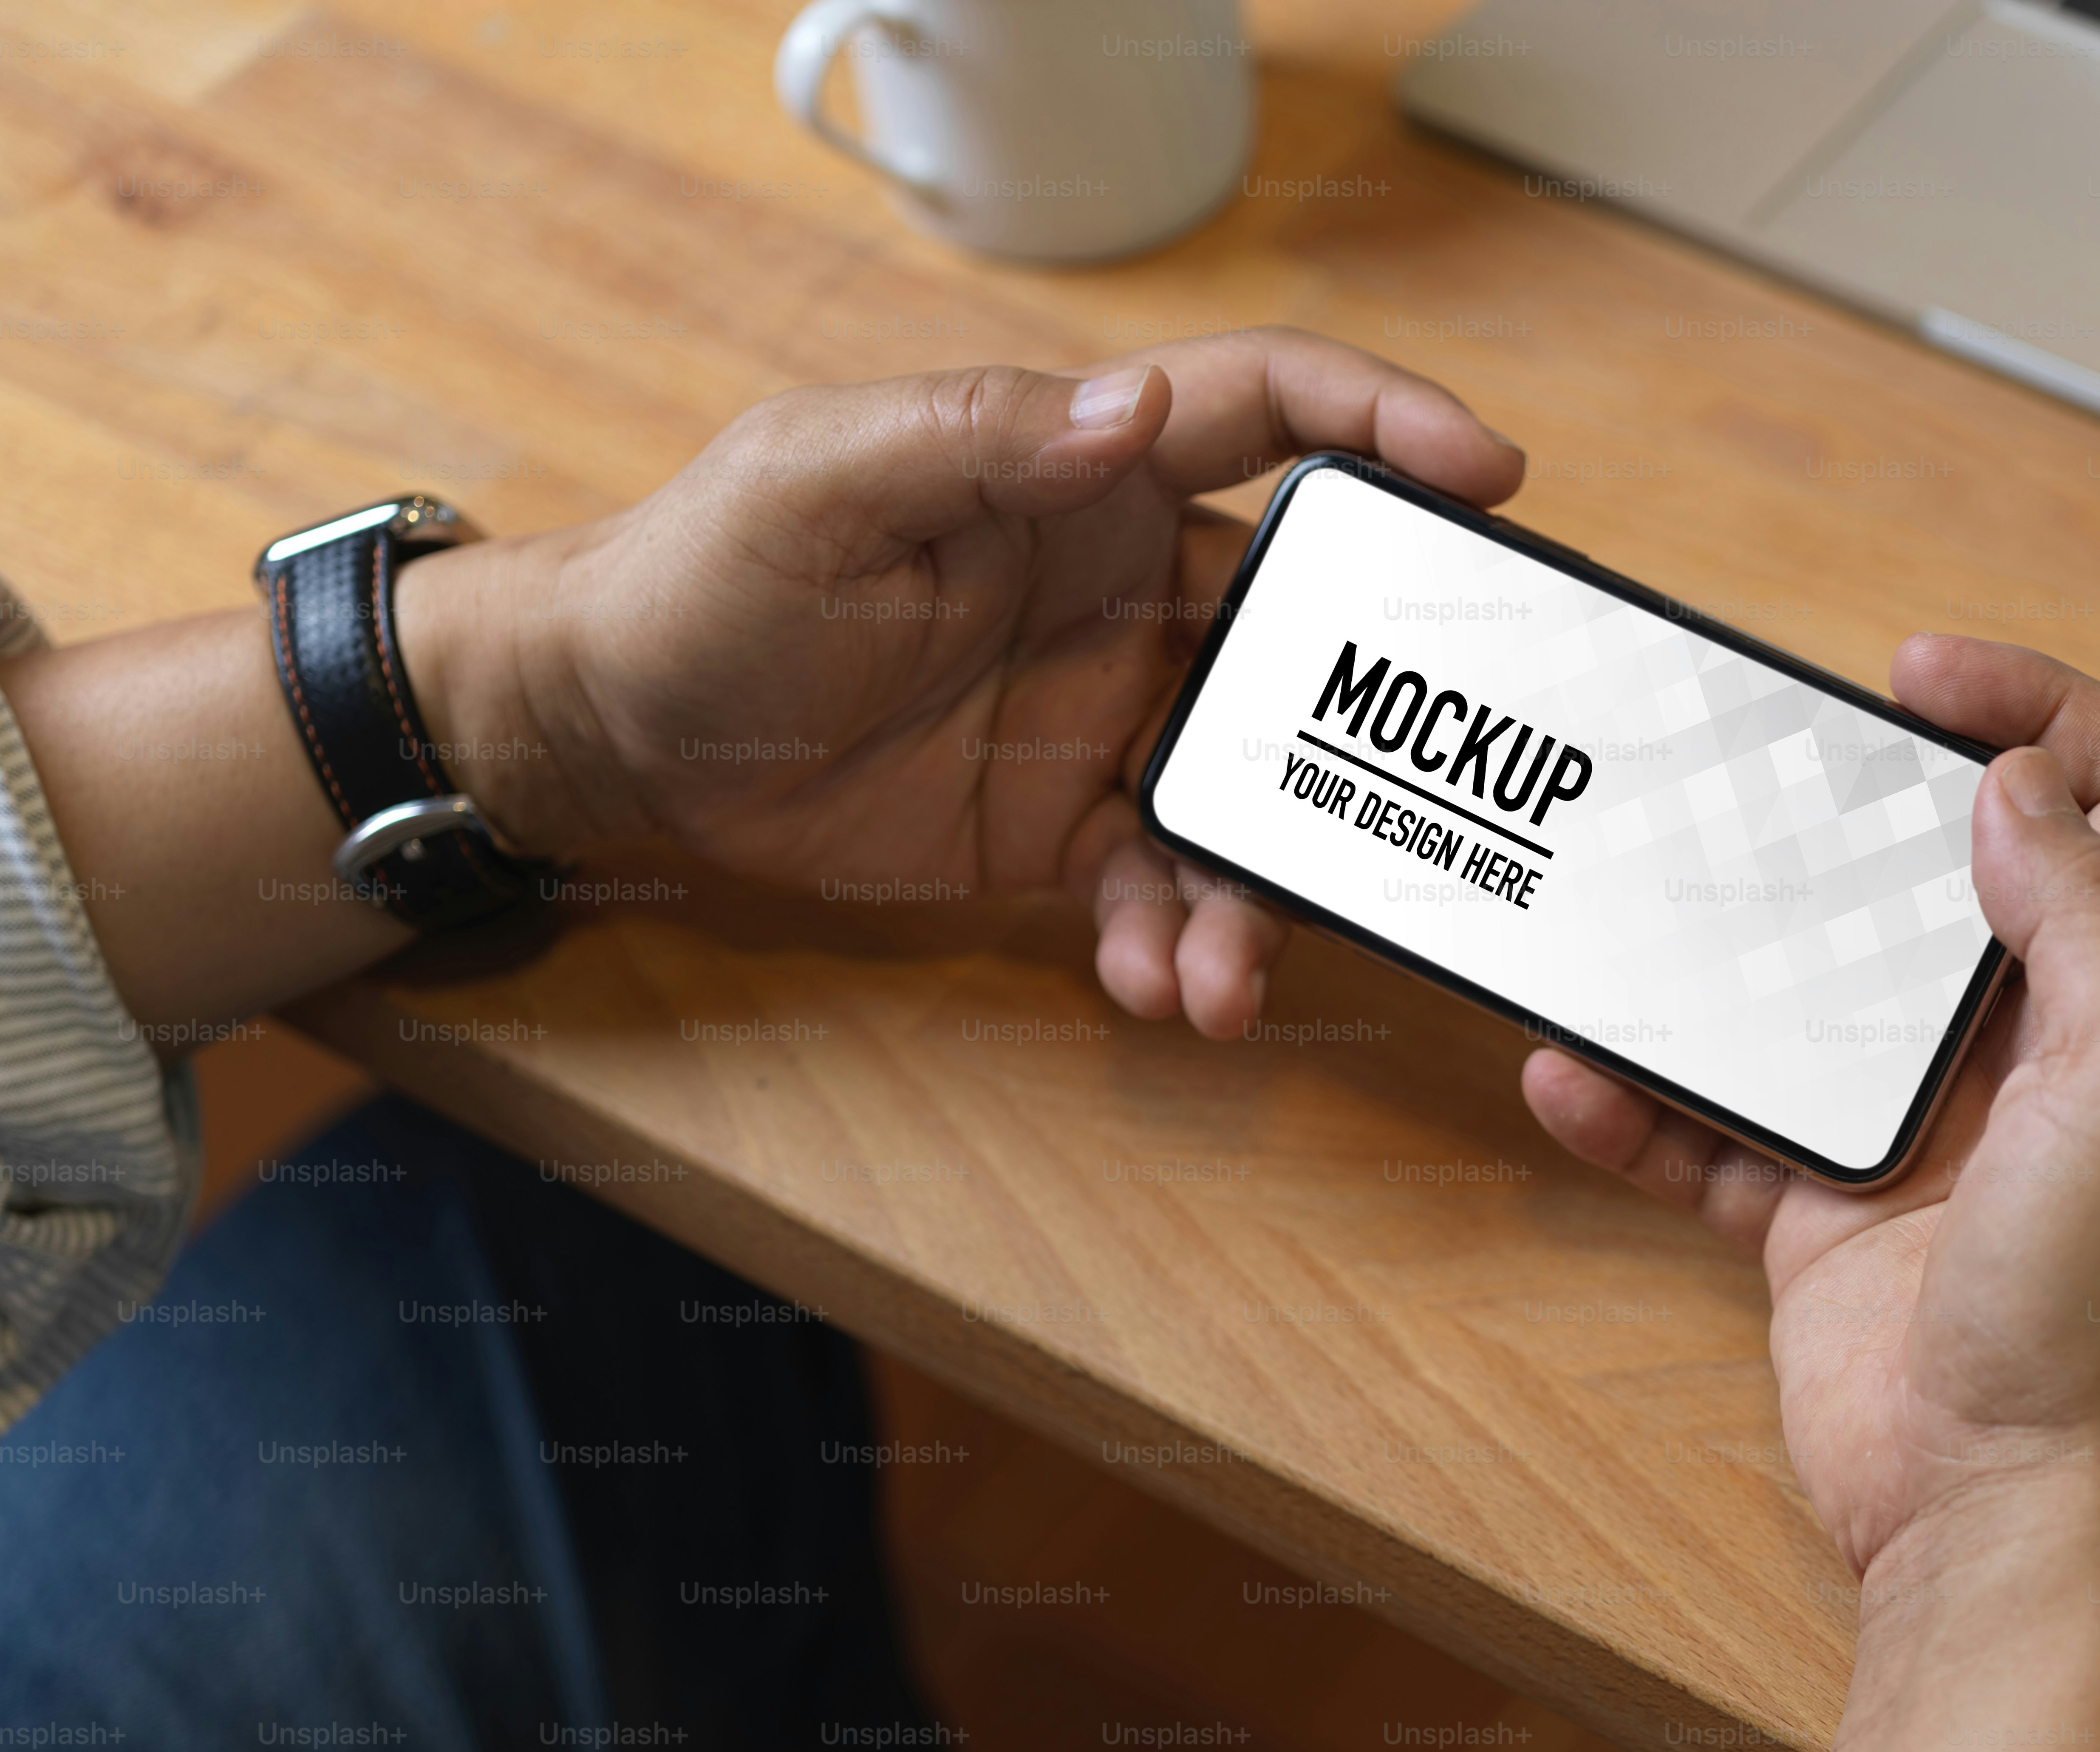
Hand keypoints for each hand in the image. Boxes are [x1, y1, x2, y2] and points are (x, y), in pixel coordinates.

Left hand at [398, 328, 1522, 1037]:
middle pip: (1299, 642)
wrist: (611, 738)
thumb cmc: (700, 576)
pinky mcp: (1062, 832)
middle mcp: (1121, 593)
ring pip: (1247, 794)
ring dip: (1259, 888)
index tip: (1487, 474)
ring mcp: (1103, 719)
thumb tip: (1136, 414)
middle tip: (1404, 807)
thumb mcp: (816, 481)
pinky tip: (1151, 989)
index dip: (1384, 426)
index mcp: (1079, 478)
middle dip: (1364, 729)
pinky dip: (1170, 944)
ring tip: (1222, 975)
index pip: (1263, 417)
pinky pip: (1160, 889)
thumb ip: (978, 441)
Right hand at [1520, 635, 2099, 1577]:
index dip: (2043, 709)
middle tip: (1765, 758)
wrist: (2011, 1513)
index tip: (1923, 675)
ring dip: (1722, 953)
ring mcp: (1934, 1133)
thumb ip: (2099, 913)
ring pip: (1814, 992)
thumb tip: (2020, 785)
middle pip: (1957, 874)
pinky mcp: (1832, 1215)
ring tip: (1637, 901)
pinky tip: (1574, 1074)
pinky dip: (1642, 1103)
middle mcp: (2056, 1056)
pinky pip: (1718, 1131)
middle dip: (1859, 807)